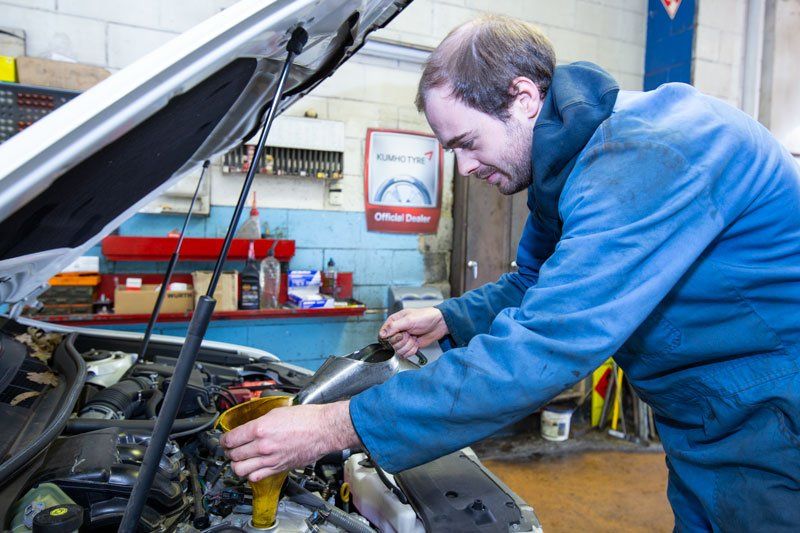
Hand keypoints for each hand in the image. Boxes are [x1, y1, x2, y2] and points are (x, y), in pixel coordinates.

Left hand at [220, 400, 358, 481]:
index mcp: (260, 428)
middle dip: (229, 451)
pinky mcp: (278, 468)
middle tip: (231, 448)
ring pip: (240, 469)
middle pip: (233, 454)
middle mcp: (263, 445)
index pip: (231, 439)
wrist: (324, 429)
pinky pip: (255, 477)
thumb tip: (249, 428)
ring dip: (236, 465)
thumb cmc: (306, 418)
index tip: (225, 439)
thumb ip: (260, 422)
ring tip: (239, 460)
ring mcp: (270, 459)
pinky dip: (250, 474)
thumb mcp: (277, 412)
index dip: (224, 440)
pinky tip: (253, 467)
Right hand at [379, 307, 448, 358]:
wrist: (439, 324)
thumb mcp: (408, 320)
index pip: (384, 334)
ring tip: (414, 337)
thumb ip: (394, 327)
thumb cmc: (425, 317)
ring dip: (409, 345)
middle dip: (403, 341)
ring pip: (399, 350)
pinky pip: (406, 354)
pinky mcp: (410, 346)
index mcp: (394, 322)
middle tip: (410, 334)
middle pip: (392, 344)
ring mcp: (404, 340)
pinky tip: (416, 343)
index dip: (392, 336)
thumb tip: (382, 334)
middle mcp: (397, 331)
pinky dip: (413, 350)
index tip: (400, 334)